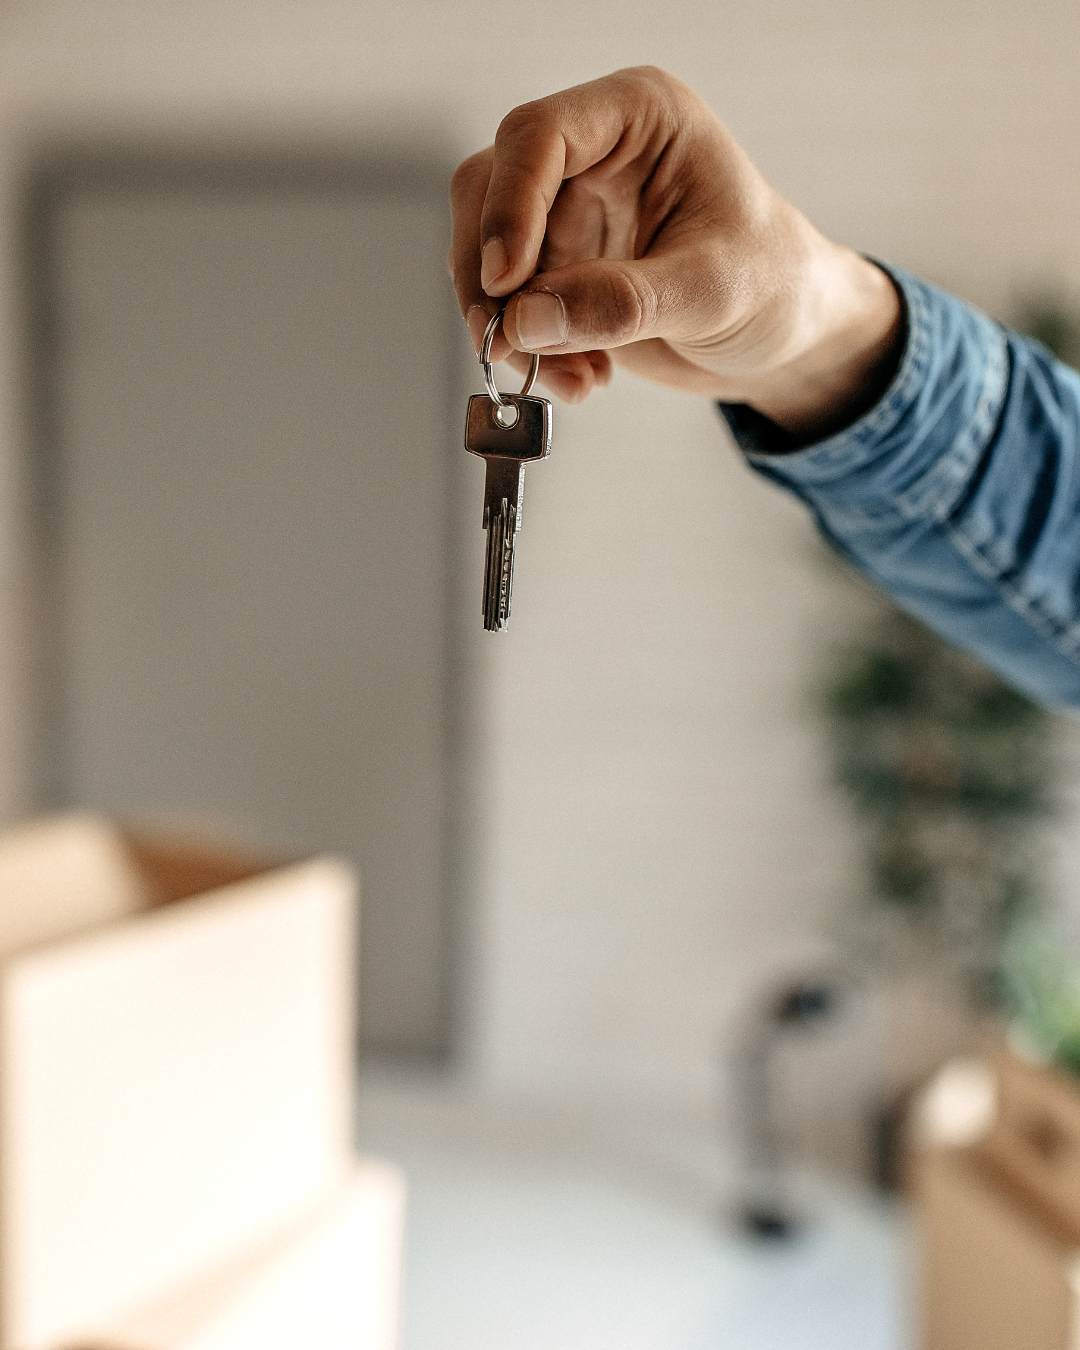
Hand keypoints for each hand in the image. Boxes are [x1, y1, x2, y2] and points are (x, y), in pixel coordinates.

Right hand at [450, 67, 900, 439]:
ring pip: (487, 257)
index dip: (509, 206)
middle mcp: (593, 155)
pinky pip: (511, 307)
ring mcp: (569, 214)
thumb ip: (621, 302)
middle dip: (491, 279)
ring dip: (512, 329)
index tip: (506, 282)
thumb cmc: (775, 284)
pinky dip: (533, 352)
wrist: (785, 335)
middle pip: (490, 192)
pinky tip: (584, 378)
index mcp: (638, 119)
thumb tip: (527, 319)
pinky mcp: (559, 270)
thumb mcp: (710, 291)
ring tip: (570, 376)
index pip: (539, 137)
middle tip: (508, 345)